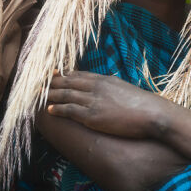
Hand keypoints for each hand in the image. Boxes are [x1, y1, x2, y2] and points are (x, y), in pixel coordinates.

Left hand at [45, 71, 174, 138]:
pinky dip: (57, 109)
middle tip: (39, 84)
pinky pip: (69, 110)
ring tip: (39, 96)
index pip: (79, 74)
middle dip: (53, 83)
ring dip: (51, 95)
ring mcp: (93, 101)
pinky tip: (49, 110)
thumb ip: (112, 87)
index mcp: (104, 79)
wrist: (151, 113)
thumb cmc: (142, 104)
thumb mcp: (125, 89)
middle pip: (68, 82)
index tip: (53, 75)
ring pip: (65, 95)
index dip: (64, 75)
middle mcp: (96, 87)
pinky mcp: (92, 115)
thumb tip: (107, 87)